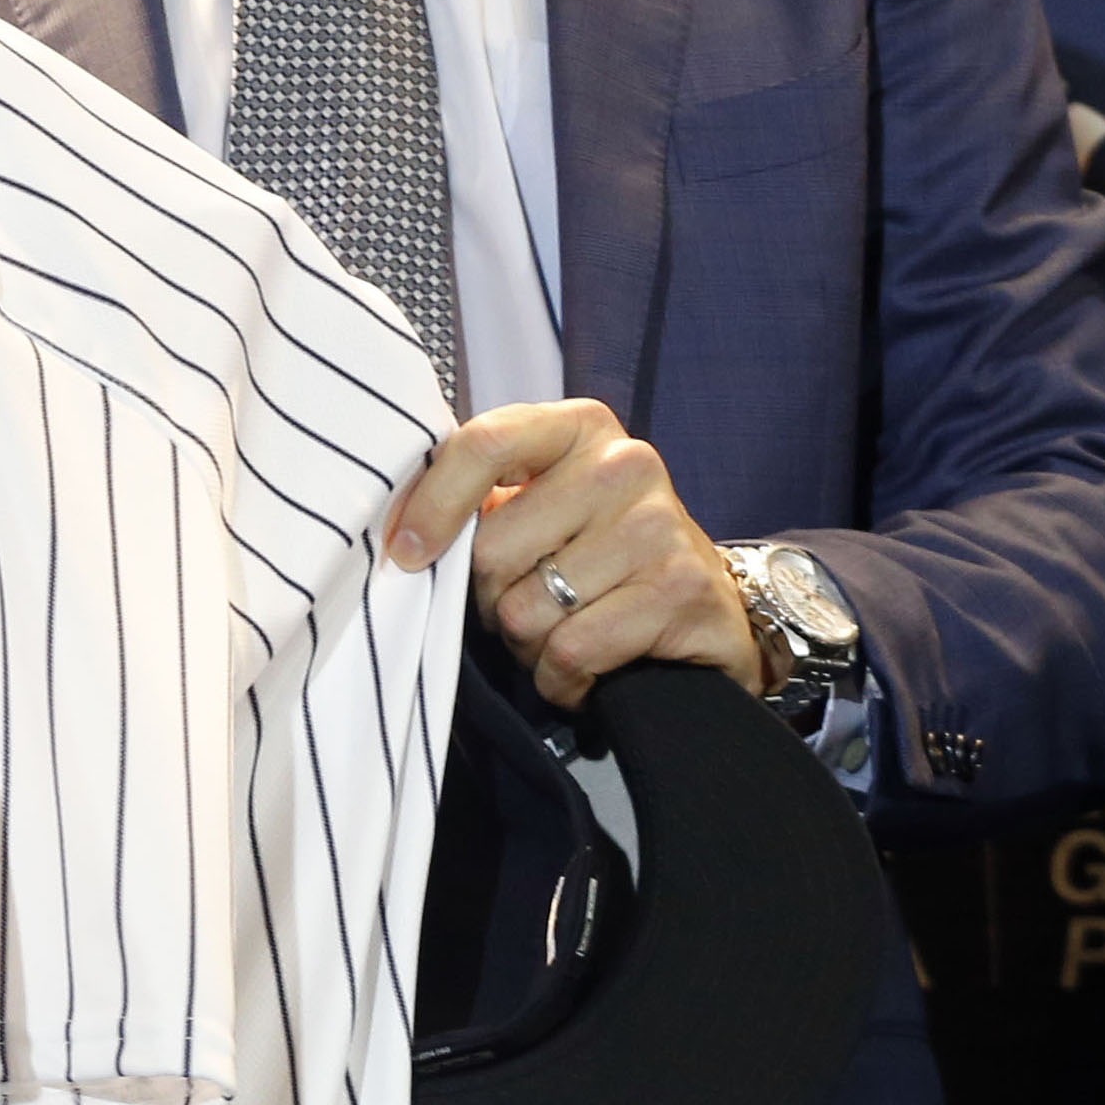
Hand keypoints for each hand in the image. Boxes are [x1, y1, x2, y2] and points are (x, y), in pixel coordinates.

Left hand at [384, 398, 766, 704]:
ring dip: (526, 644)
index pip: (483, 444)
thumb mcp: (541, 506)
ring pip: (528, 609)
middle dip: (490, 599)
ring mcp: (659, 525)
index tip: (405, 554)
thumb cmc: (599, 554)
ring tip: (558, 635)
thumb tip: (397, 531)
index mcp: (577, 427)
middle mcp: (625, 463)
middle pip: (494, 547)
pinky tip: (582, 672)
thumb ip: (479, 498)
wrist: (707, 610)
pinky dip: (561, 677)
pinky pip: (572, 649)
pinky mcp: (680, 590)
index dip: (432, 505)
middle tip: (522, 607)